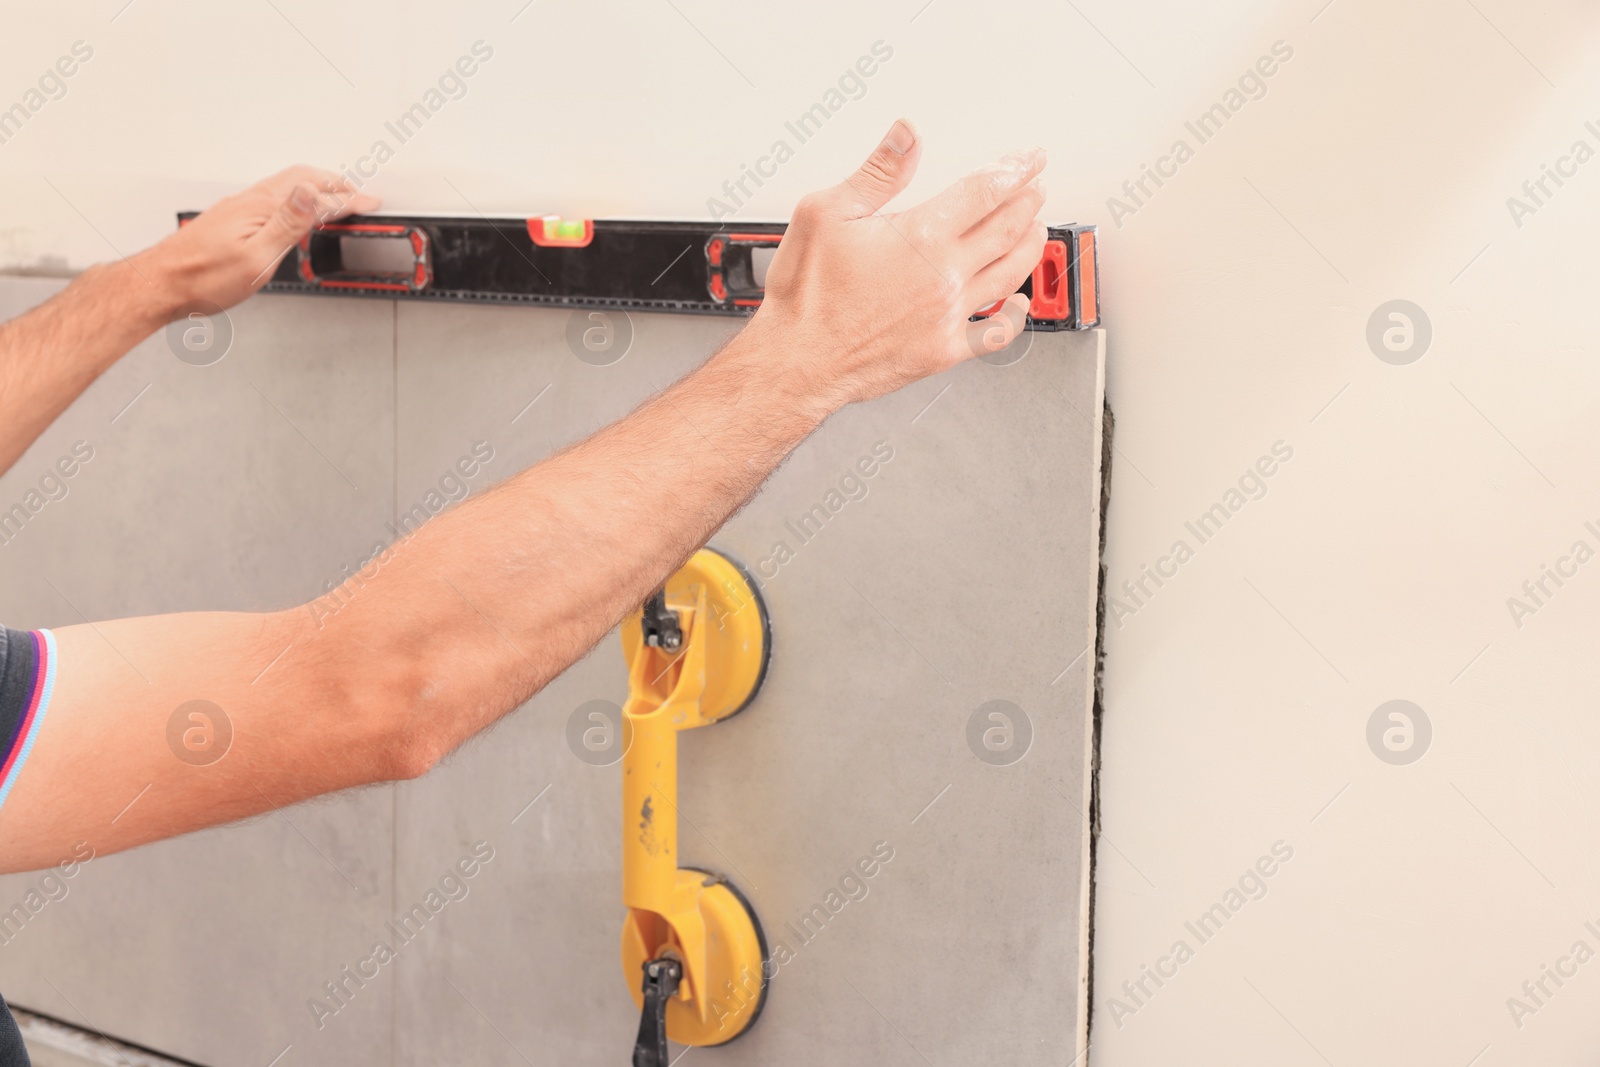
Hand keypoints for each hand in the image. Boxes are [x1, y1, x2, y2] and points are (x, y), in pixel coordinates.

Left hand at [138, 166, 379, 311]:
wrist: (160, 284)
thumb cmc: (202, 278)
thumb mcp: (256, 257)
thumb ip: (287, 224)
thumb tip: (312, 193)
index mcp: (261, 208)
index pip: (315, 196)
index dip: (347, 199)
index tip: (369, 203)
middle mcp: (249, 202)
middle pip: (300, 179)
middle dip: (335, 184)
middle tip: (358, 194)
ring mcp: (238, 209)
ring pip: (286, 186)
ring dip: (316, 187)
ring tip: (334, 197)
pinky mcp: (230, 219)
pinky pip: (273, 196)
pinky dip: (296, 197)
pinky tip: (296, 210)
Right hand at [751, 119, 1046, 408]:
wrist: (796, 361)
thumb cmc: (805, 295)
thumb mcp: (826, 213)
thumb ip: (877, 172)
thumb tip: (907, 135)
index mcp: (921, 237)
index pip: (985, 191)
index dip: (1014, 169)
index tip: (1029, 160)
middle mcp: (944, 276)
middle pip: (1006, 228)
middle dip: (1026, 201)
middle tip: (1035, 186)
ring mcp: (948, 316)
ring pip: (1009, 273)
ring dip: (1029, 245)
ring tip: (1035, 227)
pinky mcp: (944, 350)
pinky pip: (995, 331)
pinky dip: (1014, 313)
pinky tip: (1017, 301)